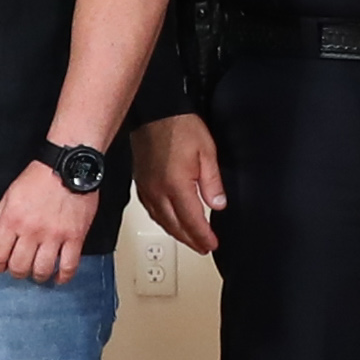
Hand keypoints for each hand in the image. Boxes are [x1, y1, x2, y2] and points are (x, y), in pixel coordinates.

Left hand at [0, 162, 97, 284]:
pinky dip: (63, 276)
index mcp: (13, 219)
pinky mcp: (75, 236)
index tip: (0, 264)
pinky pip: (69, 265)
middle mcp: (32, 229)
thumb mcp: (10, 195)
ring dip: (38, 276)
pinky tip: (58, 276)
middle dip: (16, 272)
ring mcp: (55, 235)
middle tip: (19, 267)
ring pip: (42, 270)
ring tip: (38, 271)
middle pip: (19, 267)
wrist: (70, 165)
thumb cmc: (40, 177)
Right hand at [129, 115, 224, 254]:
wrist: (155, 112)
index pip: (192, 221)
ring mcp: (147, 188)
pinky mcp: (141, 183)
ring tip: (189, 239)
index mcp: (176, 185)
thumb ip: (212, 182)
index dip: (203, 236)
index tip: (212, 244)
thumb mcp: (207, 152)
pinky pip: (151, 210)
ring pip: (161, 221)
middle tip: (203, 248)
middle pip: (175, 226)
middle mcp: (158, 191)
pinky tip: (168, 221)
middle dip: (191, 240)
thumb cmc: (179, 126)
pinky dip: (163, 221)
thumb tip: (218, 205)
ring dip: (176, 233)